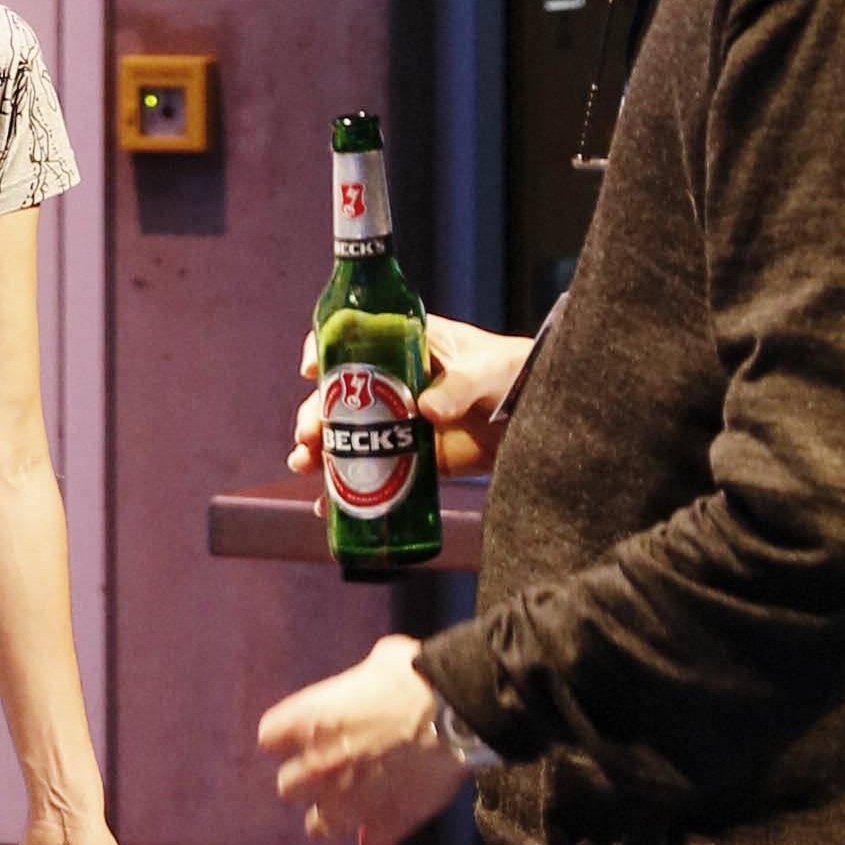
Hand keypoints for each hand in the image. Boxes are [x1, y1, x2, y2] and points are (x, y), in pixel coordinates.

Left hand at [257, 627, 472, 844]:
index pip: (270, 737)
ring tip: (352, 805)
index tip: (306, 733)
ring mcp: (352, 800)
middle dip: (308, 780)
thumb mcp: (380, 661)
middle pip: (288, 787)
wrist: (457, 713)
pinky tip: (384, 830)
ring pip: (319, 827)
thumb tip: (370, 685)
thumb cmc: (416, 676)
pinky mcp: (388, 823)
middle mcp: (320, 766)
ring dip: (332, 816)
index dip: (288, 736)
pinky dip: (376, 840)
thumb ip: (360, 683)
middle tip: (332, 769)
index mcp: (310, 722)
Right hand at [289, 308, 534, 493]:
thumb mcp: (485, 370)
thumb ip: (459, 387)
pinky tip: (325, 506)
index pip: (350, 338)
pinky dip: (343, 489)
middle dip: (313, 414)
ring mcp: (396, 420)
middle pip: (337, 395)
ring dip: (317, 450)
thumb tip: (426, 410)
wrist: (540, 415)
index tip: (311, 370)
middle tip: (309, 436)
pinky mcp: (410, 456)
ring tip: (304, 465)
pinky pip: (369, 470)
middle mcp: (390, 380)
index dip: (323, 350)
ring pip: (344, 433)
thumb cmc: (514, 373)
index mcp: (403, 343)